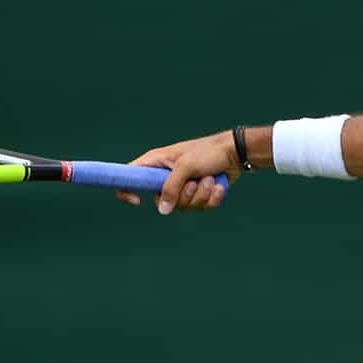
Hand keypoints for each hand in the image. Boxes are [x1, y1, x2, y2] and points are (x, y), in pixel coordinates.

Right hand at [118, 130, 240, 214]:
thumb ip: (171, 188)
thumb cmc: (208, 152)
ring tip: (209, 179)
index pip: (130, 177)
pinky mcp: (198, 193)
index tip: (137, 201)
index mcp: (156, 162)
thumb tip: (162, 210)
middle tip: (195, 182)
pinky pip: (200, 207)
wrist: (235, 152)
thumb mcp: (186, 166)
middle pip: (162, 201)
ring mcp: (182, 186)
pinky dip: (212, 198)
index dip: (126, 191)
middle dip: (184, 196)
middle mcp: (166, 175)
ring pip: (184, 206)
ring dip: (201, 195)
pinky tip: (218, 185)